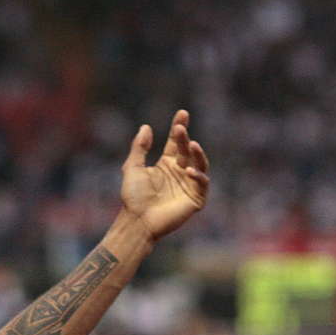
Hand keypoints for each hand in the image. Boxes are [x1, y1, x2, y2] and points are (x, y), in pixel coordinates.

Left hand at [120, 110, 209, 239]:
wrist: (137, 221)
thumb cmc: (133, 197)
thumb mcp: (132, 168)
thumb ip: (139, 148)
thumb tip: (146, 127)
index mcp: (166, 165)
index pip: (176, 143)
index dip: (179, 128)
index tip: (182, 113)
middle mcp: (180, 172)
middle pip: (187, 151)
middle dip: (185, 138)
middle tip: (180, 128)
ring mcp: (189, 185)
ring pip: (200, 164)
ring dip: (197, 154)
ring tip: (192, 144)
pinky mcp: (195, 198)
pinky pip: (202, 184)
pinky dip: (198, 176)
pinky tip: (188, 171)